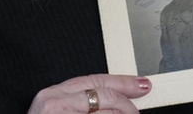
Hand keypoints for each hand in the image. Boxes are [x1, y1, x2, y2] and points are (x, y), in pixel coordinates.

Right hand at [27, 73, 151, 113]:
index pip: (94, 81)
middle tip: (136, 112)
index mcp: (52, 96)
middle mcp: (56, 105)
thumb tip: (114, 100)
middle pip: (104, 96)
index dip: (122, 82)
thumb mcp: (55, 112)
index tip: (140, 85)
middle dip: (127, 105)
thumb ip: (79, 103)